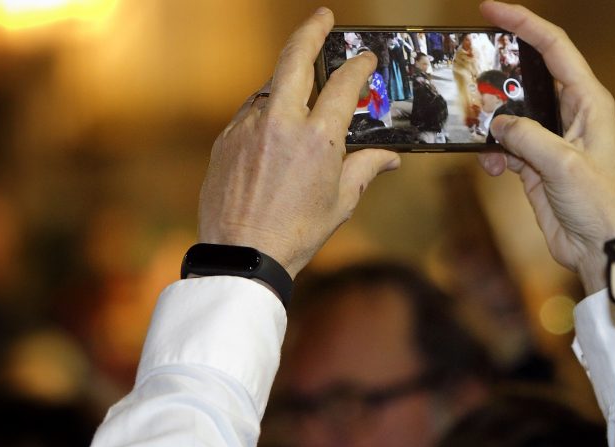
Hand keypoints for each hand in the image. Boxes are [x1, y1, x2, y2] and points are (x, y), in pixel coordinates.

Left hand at [197, 8, 400, 278]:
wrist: (243, 255)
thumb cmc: (296, 233)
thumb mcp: (341, 202)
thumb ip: (365, 169)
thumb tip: (388, 157)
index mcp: (318, 139)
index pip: (344, 85)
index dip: (359, 66)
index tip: (365, 59)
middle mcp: (281, 123)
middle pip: (295, 58)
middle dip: (310, 31)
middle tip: (323, 18)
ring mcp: (248, 128)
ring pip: (270, 88)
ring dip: (288, 85)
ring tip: (302, 97)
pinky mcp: (226, 139)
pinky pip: (251, 115)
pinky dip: (267, 115)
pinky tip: (275, 133)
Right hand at [477, 1, 614, 292]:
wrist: (607, 250)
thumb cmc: (604, 205)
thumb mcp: (563, 164)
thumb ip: (527, 136)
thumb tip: (498, 124)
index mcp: (589, 102)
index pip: (555, 47)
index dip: (523, 23)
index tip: (490, 9)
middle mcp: (572, 115)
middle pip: (529, 78)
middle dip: (498, 77)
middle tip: (468, 73)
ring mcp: (554, 141)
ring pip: (512, 115)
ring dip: (491, 124)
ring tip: (476, 134)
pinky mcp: (539, 166)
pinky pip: (508, 147)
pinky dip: (494, 153)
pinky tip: (491, 168)